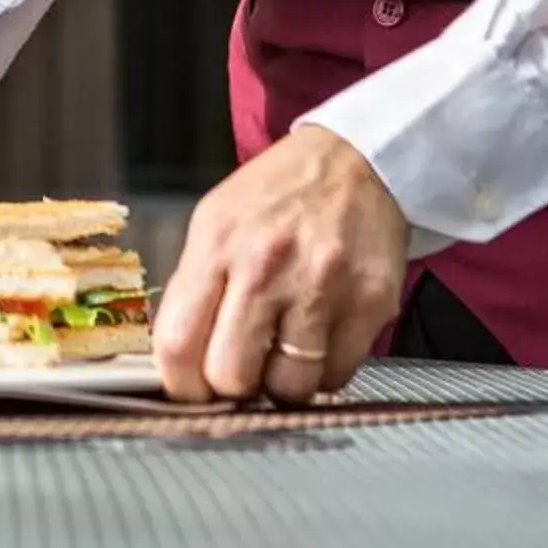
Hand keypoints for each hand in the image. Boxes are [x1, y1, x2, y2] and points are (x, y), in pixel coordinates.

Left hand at [154, 125, 410, 404]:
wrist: (358, 159)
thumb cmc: (279, 195)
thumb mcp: (216, 220)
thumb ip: (196, 288)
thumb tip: (179, 363)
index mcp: (217, 243)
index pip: (177, 344)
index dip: (181, 385)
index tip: (193, 389)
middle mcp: (266, 265)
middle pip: (231, 376)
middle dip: (233, 386)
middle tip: (244, 368)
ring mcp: (322, 286)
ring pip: (288, 388)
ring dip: (283, 382)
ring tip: (286, 348)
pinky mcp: (370, 303)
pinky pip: (338, 376)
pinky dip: (326, 370)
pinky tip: (322, 338)